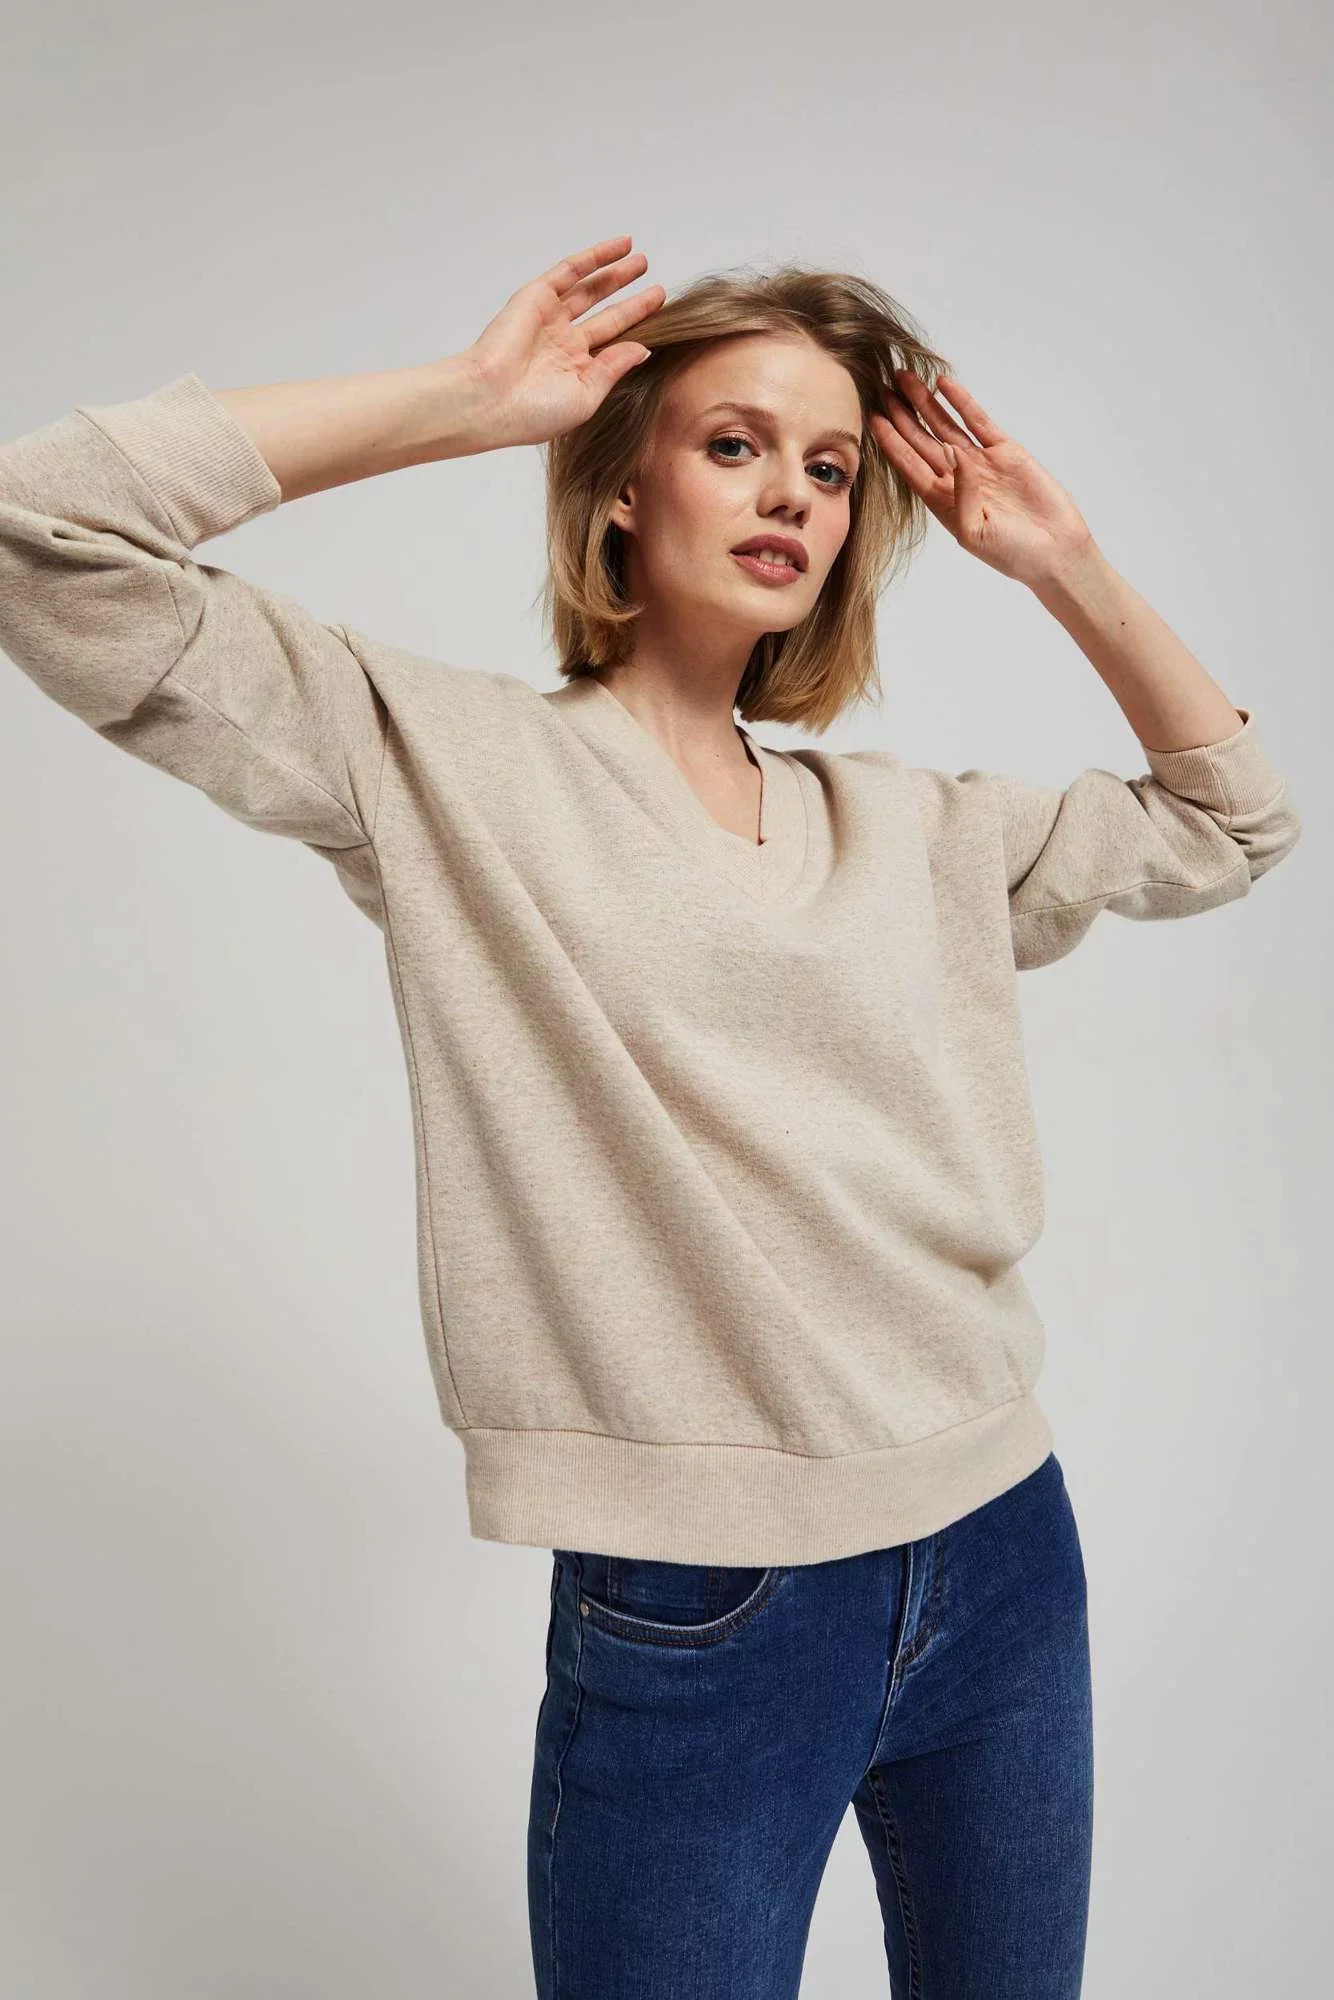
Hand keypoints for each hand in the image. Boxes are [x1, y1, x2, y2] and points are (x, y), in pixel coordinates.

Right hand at [459, 234, 665, 451]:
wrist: (490, 400)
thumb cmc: (533, 412)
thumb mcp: (586, 395)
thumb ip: (614, 369)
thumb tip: (644, 348)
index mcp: (574, 371)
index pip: (614, 345)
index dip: (637, 331)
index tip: (663, 319)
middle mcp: (562, 343)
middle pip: (606, 315)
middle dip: (631, 301)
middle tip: (658, 289)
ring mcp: (550, 318)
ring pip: (590, 289)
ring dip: (615, 274)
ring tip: (642, 260)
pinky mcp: (536, 296)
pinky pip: (570, 270)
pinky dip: (595, 256)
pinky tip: (621, 246)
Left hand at [870, 369, 1096, 587]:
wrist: (1055, 551)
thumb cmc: (1012, 553)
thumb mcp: (976, 532)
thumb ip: (961, 494)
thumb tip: (953, 452)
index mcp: (942, 501)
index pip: (908, 465)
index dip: (890, 442)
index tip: (872, 418)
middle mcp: (956, 478)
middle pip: (920, 440)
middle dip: (901, 415)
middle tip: (880, 388)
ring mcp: (979, 462)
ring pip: (945, 425)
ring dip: (925, 403)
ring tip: (905, 377)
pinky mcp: (1005, 451)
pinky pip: (978, 421)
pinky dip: (962, 403)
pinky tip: (945, 385)